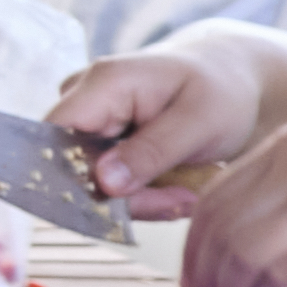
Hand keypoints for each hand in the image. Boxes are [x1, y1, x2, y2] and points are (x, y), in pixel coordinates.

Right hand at [62, 36, 278, 197]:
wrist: (232, 80)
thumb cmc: (221, 92)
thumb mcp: (200, 123)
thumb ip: (152, 152)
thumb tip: (103, 183)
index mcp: (104, 82)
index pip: (54, 135)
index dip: (71, 176)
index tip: (122, 206)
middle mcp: (84, 97)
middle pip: (73, 164)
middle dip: (125, 196)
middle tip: (180, 204)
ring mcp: (89, 118)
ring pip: (90, 177)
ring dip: (139, 198)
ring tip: (186, 197)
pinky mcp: (98, 137)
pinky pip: (105, 178)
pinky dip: (141, 193)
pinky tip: (176, 190)